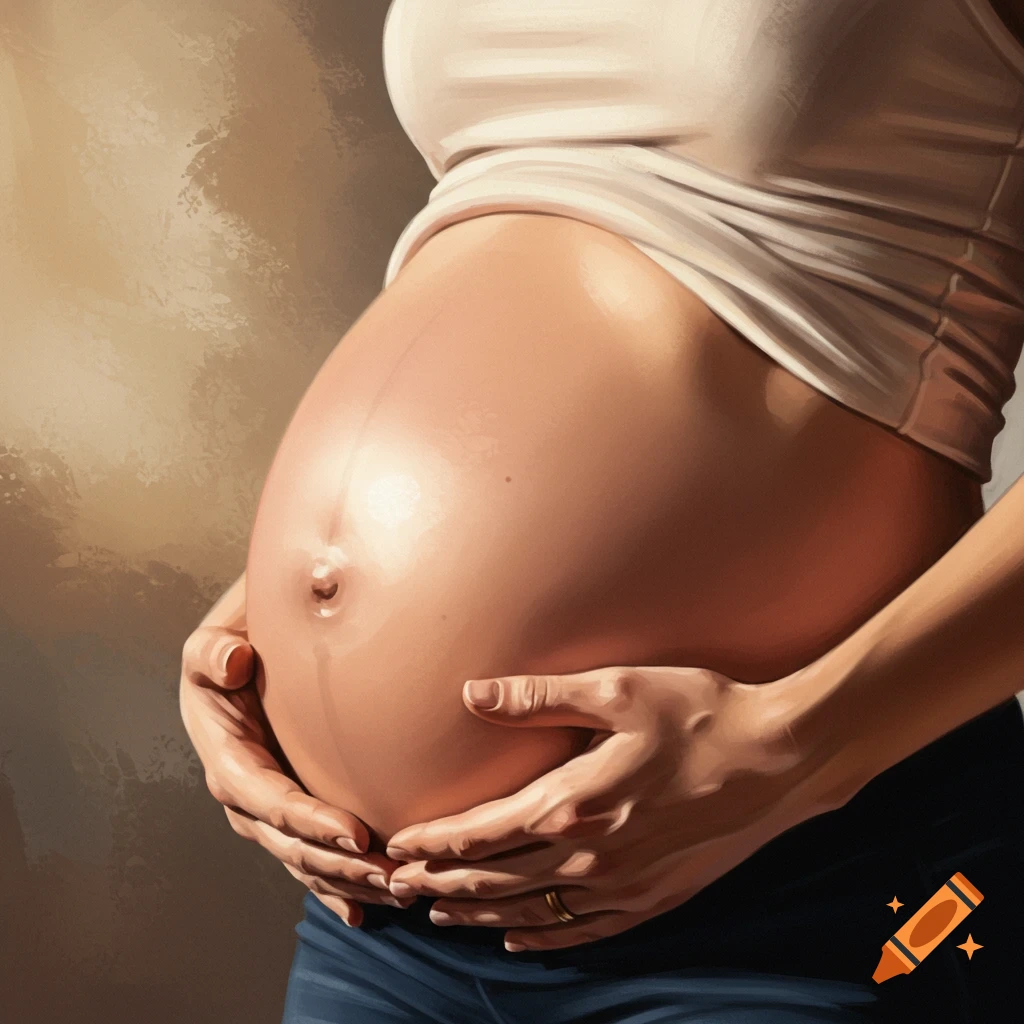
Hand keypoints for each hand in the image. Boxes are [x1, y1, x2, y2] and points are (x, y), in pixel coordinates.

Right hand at [179, 623, 412, 925]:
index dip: (309, 821)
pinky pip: (310, 858)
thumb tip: (234, 661)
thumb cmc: (229, 649)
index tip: (357, 833)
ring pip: (305, 860)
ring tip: (398, 894)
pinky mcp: (286, 815)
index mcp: (228, 761)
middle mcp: (245, 798)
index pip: (269, 799)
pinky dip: (334, 888)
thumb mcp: (210, 645)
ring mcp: (266, 813)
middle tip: (392, 875)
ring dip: (348, 882)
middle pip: (292, 844)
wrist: (237, 659)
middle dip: (340, 865)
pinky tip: (365, 912)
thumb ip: (214, 654)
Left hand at [386, 666, 828, 950]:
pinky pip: (583, 930)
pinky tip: (518, 936)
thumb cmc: (700, 713)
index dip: (435, 840)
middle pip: (496, 877)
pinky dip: (541, 936)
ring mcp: (624, 884)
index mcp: (574, 802)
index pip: (482, 831)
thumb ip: (538, 697)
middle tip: (399, 886)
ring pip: (531, 910)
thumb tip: (471, 695)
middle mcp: (590, 855)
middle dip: (443, 880)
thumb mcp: (617, 690)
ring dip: (480, 910)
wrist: (780, 758)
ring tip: (441, 912)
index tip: (397, 845)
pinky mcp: (655, 897)